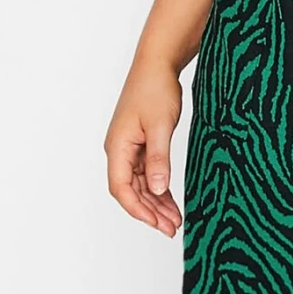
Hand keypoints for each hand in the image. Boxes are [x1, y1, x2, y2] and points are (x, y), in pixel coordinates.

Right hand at [105, 61, 183, 234]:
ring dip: (156, 203)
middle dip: (150, 212)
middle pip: (131, 191)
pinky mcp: (141, 144)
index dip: (138, 210)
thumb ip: (158, 158)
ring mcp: (129, 148)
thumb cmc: (155, 88)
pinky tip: (171, 201)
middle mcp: (119, 150)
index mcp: (117, 147)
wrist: (157, 64)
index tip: (157, 224)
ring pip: (140, 185)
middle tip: (171, 229)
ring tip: (175, 221)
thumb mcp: (159, 125)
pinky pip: (148, 173)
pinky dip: (159, 188)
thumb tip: (157, 189)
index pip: (121, 188)